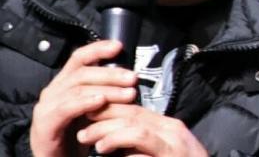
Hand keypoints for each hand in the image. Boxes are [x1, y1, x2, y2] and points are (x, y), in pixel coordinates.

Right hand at [29, 39, 138, 156]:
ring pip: (77, 89)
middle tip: (133, 79)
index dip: (98, 49)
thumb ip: (105, 91)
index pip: (79, 58)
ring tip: (127, 94)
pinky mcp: (45, 125)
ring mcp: (46, 107)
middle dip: (111, 74)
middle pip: (82, 72)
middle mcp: (54, 91)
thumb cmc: (78, 134)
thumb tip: (130, 78)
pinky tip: (100, 102)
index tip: (119, 46)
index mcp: (65, 83)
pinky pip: (66, 109)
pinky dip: (84, 103)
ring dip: (106, 89)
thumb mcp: (94, 108)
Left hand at [77, 104, 207, 156]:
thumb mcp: (159, 151)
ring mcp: (173, 144)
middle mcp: (172, 131)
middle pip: (133, 115)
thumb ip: (140, 144)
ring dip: (108, 133)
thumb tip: (112, 137)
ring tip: (89, 140)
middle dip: (104, 118)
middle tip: (82, 127)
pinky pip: (143, 145)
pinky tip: (106, 151)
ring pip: (136, 128)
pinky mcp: (170, 155)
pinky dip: (122, 147)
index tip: (88, 113)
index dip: (109, 109)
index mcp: (168, 127)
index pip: (135, 110)